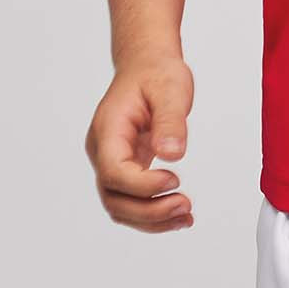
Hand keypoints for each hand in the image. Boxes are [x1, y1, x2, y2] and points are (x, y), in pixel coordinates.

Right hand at [86, 53, 196, 232]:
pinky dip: (153, 215)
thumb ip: (171, 121)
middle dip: (149, 211)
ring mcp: (111, 163)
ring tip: (186, 216)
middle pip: (114, 198)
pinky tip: (179, 215)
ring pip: (120, 207)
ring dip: (152, 220)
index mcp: (108, 131)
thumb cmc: (155, 75)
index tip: (175, 179)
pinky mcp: (125, 171)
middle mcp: (103, 152)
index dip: (142, 185)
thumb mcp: (170, 89)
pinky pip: (131, 202)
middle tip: (185, 205)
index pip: (114, 172)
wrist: (147, 67)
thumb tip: (171, 153)